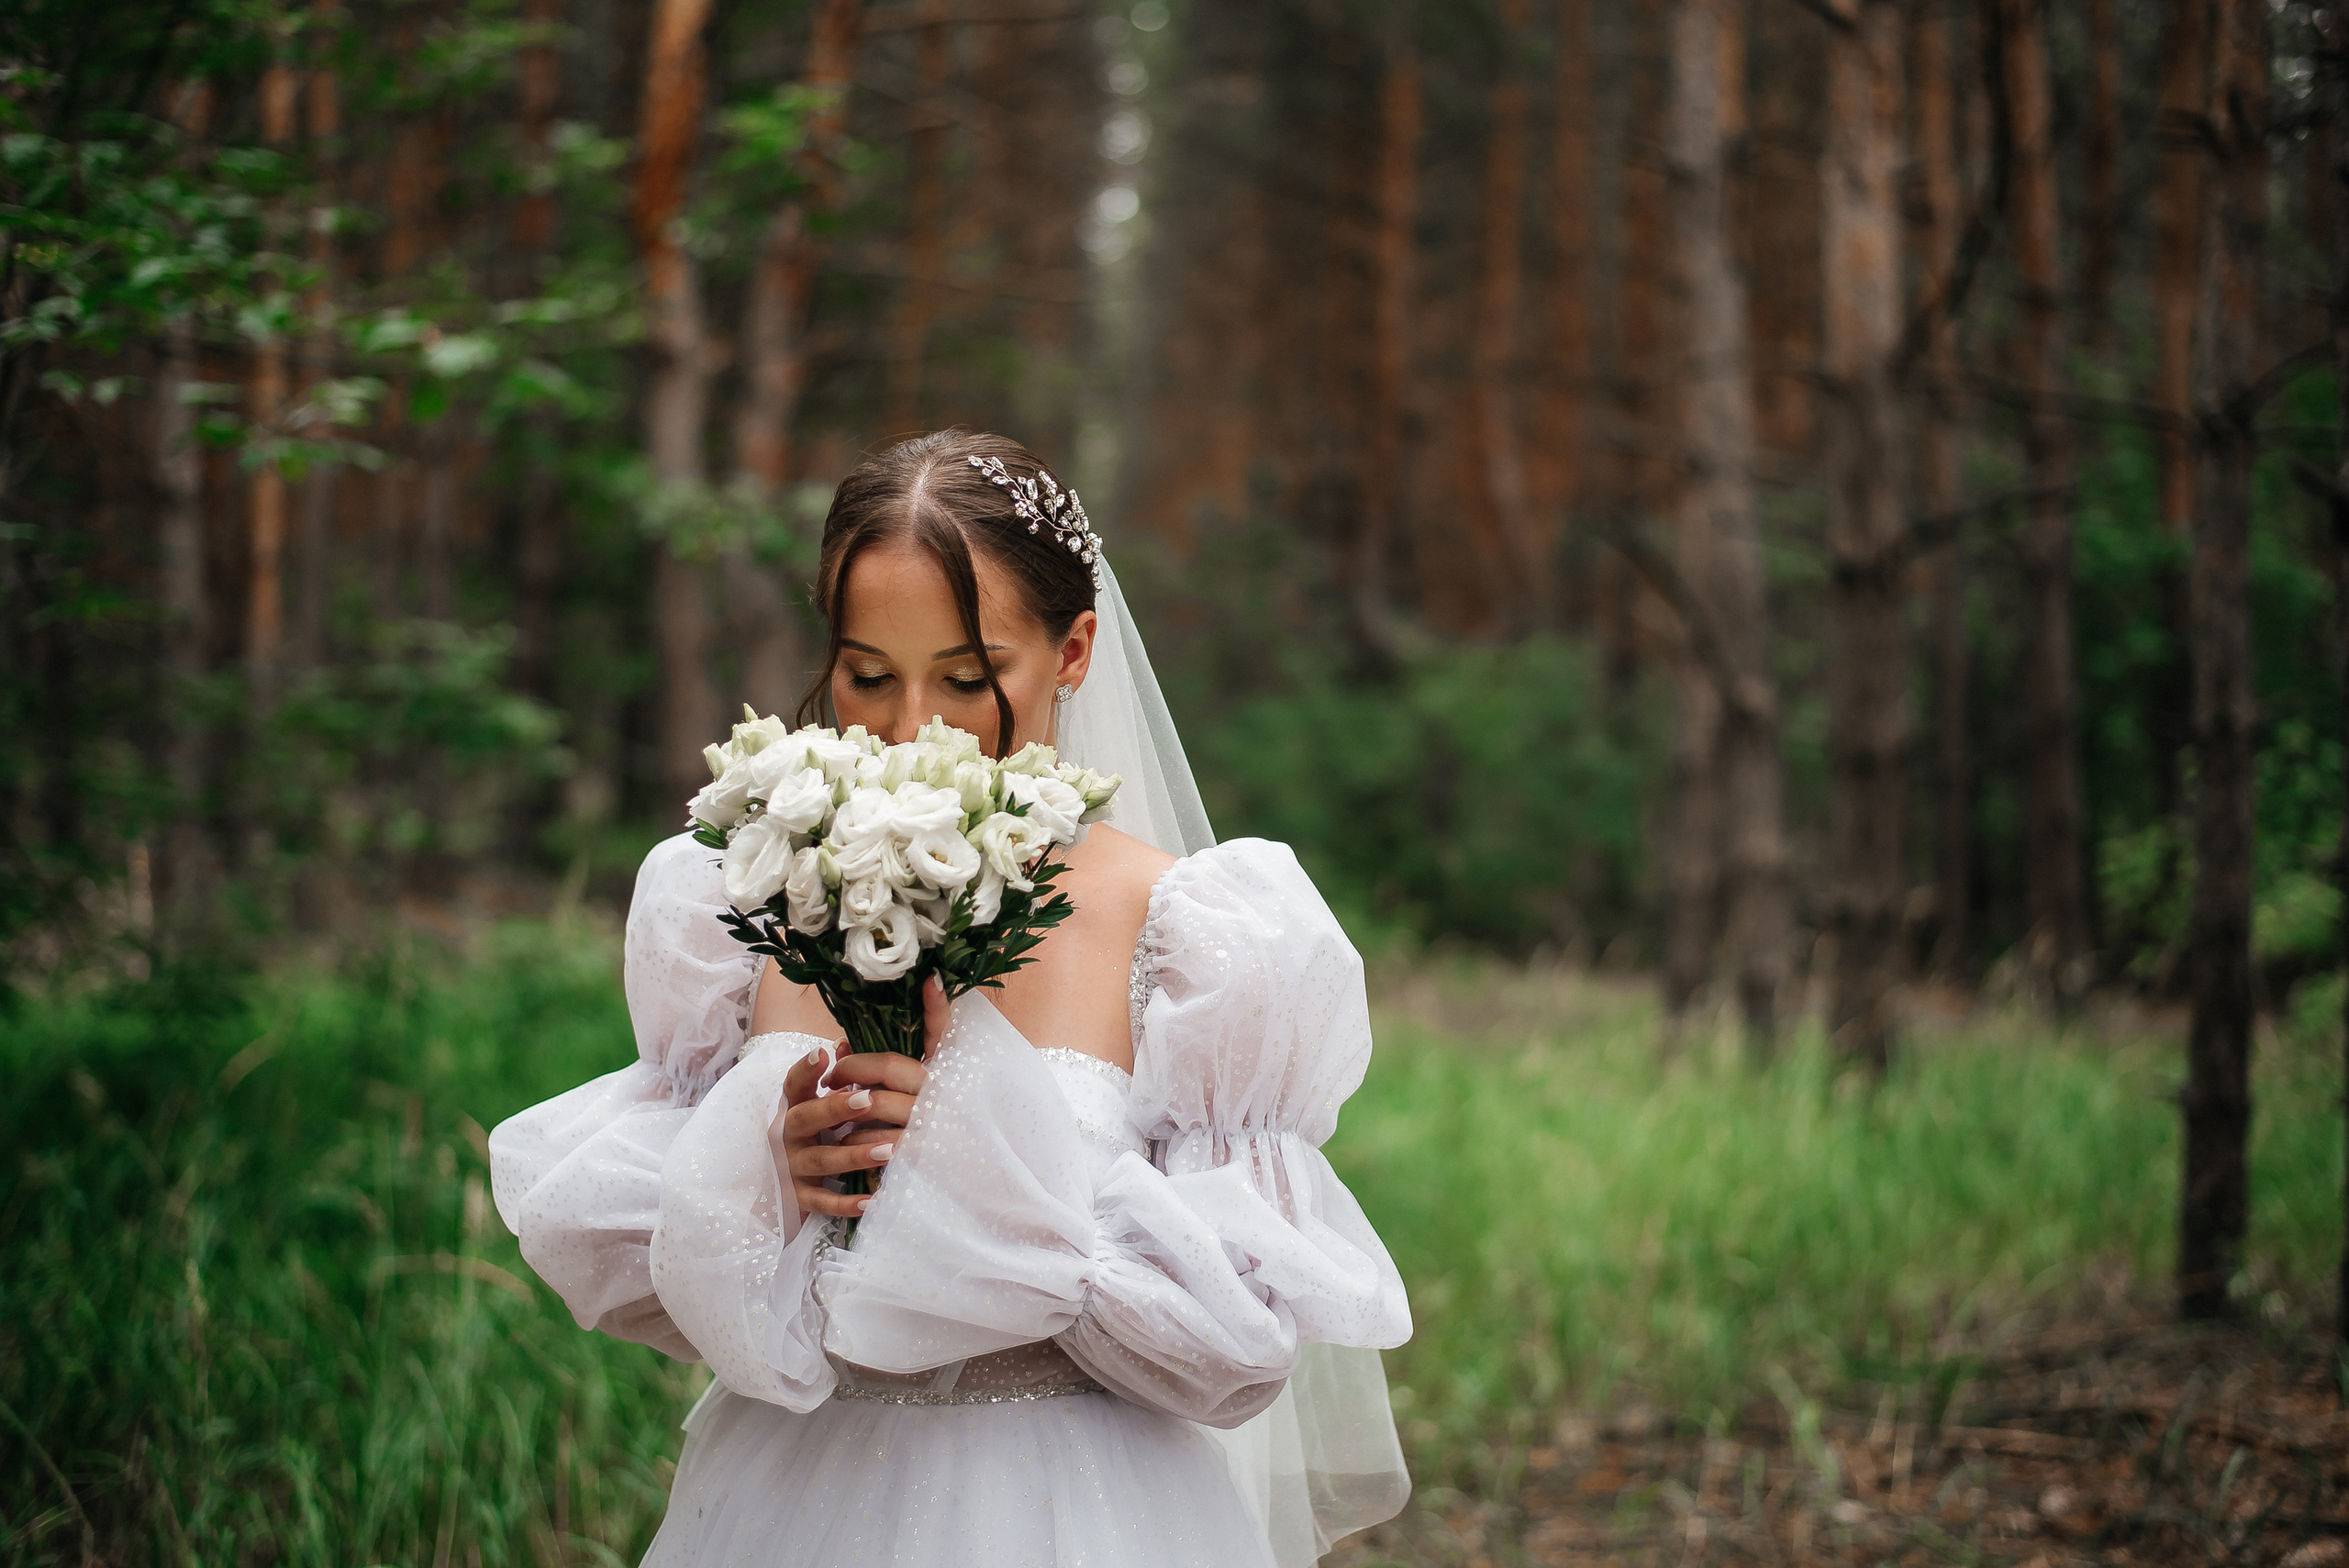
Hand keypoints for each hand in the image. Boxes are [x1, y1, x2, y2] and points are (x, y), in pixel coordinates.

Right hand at [767, 977, 952, 1220]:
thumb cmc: (817, 1132)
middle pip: (806, 1118)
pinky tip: (871, 1202)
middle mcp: (789, 1135)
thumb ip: (837, 1076)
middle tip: (868, 1100)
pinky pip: (822, 1202)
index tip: (823, 1054)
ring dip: (853, 1156)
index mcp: (795, 1107)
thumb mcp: (820, 1102)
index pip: (794, 1084)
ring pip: (821, 1160)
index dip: (806, 1069)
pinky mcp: (800, 1198)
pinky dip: (845, 1204)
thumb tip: (845, 1044)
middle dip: (836, 1109)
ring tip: (887, 1150)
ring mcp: (793, 1167)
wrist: (787, 1180)